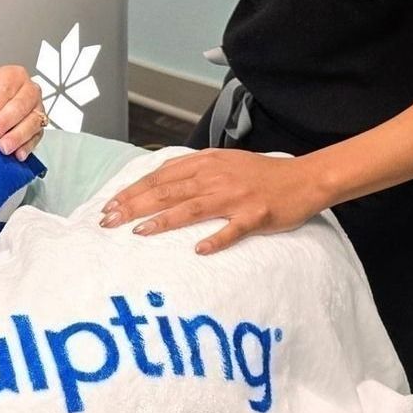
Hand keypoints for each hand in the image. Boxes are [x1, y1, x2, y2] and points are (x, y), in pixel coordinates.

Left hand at [0, 64, 47, 158]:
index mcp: (14, 75)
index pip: (7, 88)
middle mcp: (30, 90)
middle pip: (22, 105)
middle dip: (5, 121)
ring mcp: (37, 108)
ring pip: (33, 121)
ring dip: (18, 136)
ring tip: (3, 147)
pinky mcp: (39, 126)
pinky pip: (37, 136)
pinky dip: (28, 146)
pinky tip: (18, 154)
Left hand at [98, 150, 327, 254]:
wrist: (304, 179)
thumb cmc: (261, 174)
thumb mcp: (223, 161)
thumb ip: (192, 168)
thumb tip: (159, 178)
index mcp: (206, 163)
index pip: (159, 177)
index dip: (132, 191)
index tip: (109, 206)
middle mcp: (216, 177)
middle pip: (167, 192)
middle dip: (134, 206)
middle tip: (108, 222)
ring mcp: (236, 197)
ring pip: (192, 208)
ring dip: (163, 221)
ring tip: (138, 233)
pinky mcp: (256, 216)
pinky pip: (233, 230)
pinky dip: (215, 240)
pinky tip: (198, 251)